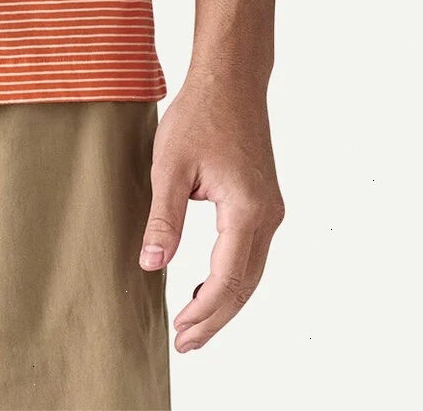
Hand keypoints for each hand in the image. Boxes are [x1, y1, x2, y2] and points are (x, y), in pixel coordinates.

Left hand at [139, 70, 284, 352]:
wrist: (231, 79)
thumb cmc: (199, 114)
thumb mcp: (170, 165)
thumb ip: (163, 218)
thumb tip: (151, 265)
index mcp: (246, 210)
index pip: (227, 280)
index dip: (204, 313)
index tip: (180, 334)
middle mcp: (267, 215)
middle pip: (245, 285)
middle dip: (215, 318)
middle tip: (185, 343)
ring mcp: (270, 208)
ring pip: (251, 272)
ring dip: (224, 301)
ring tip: (194, 324)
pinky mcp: (264, 201)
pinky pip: (251, 252)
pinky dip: (232, 277)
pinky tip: (207, 285)